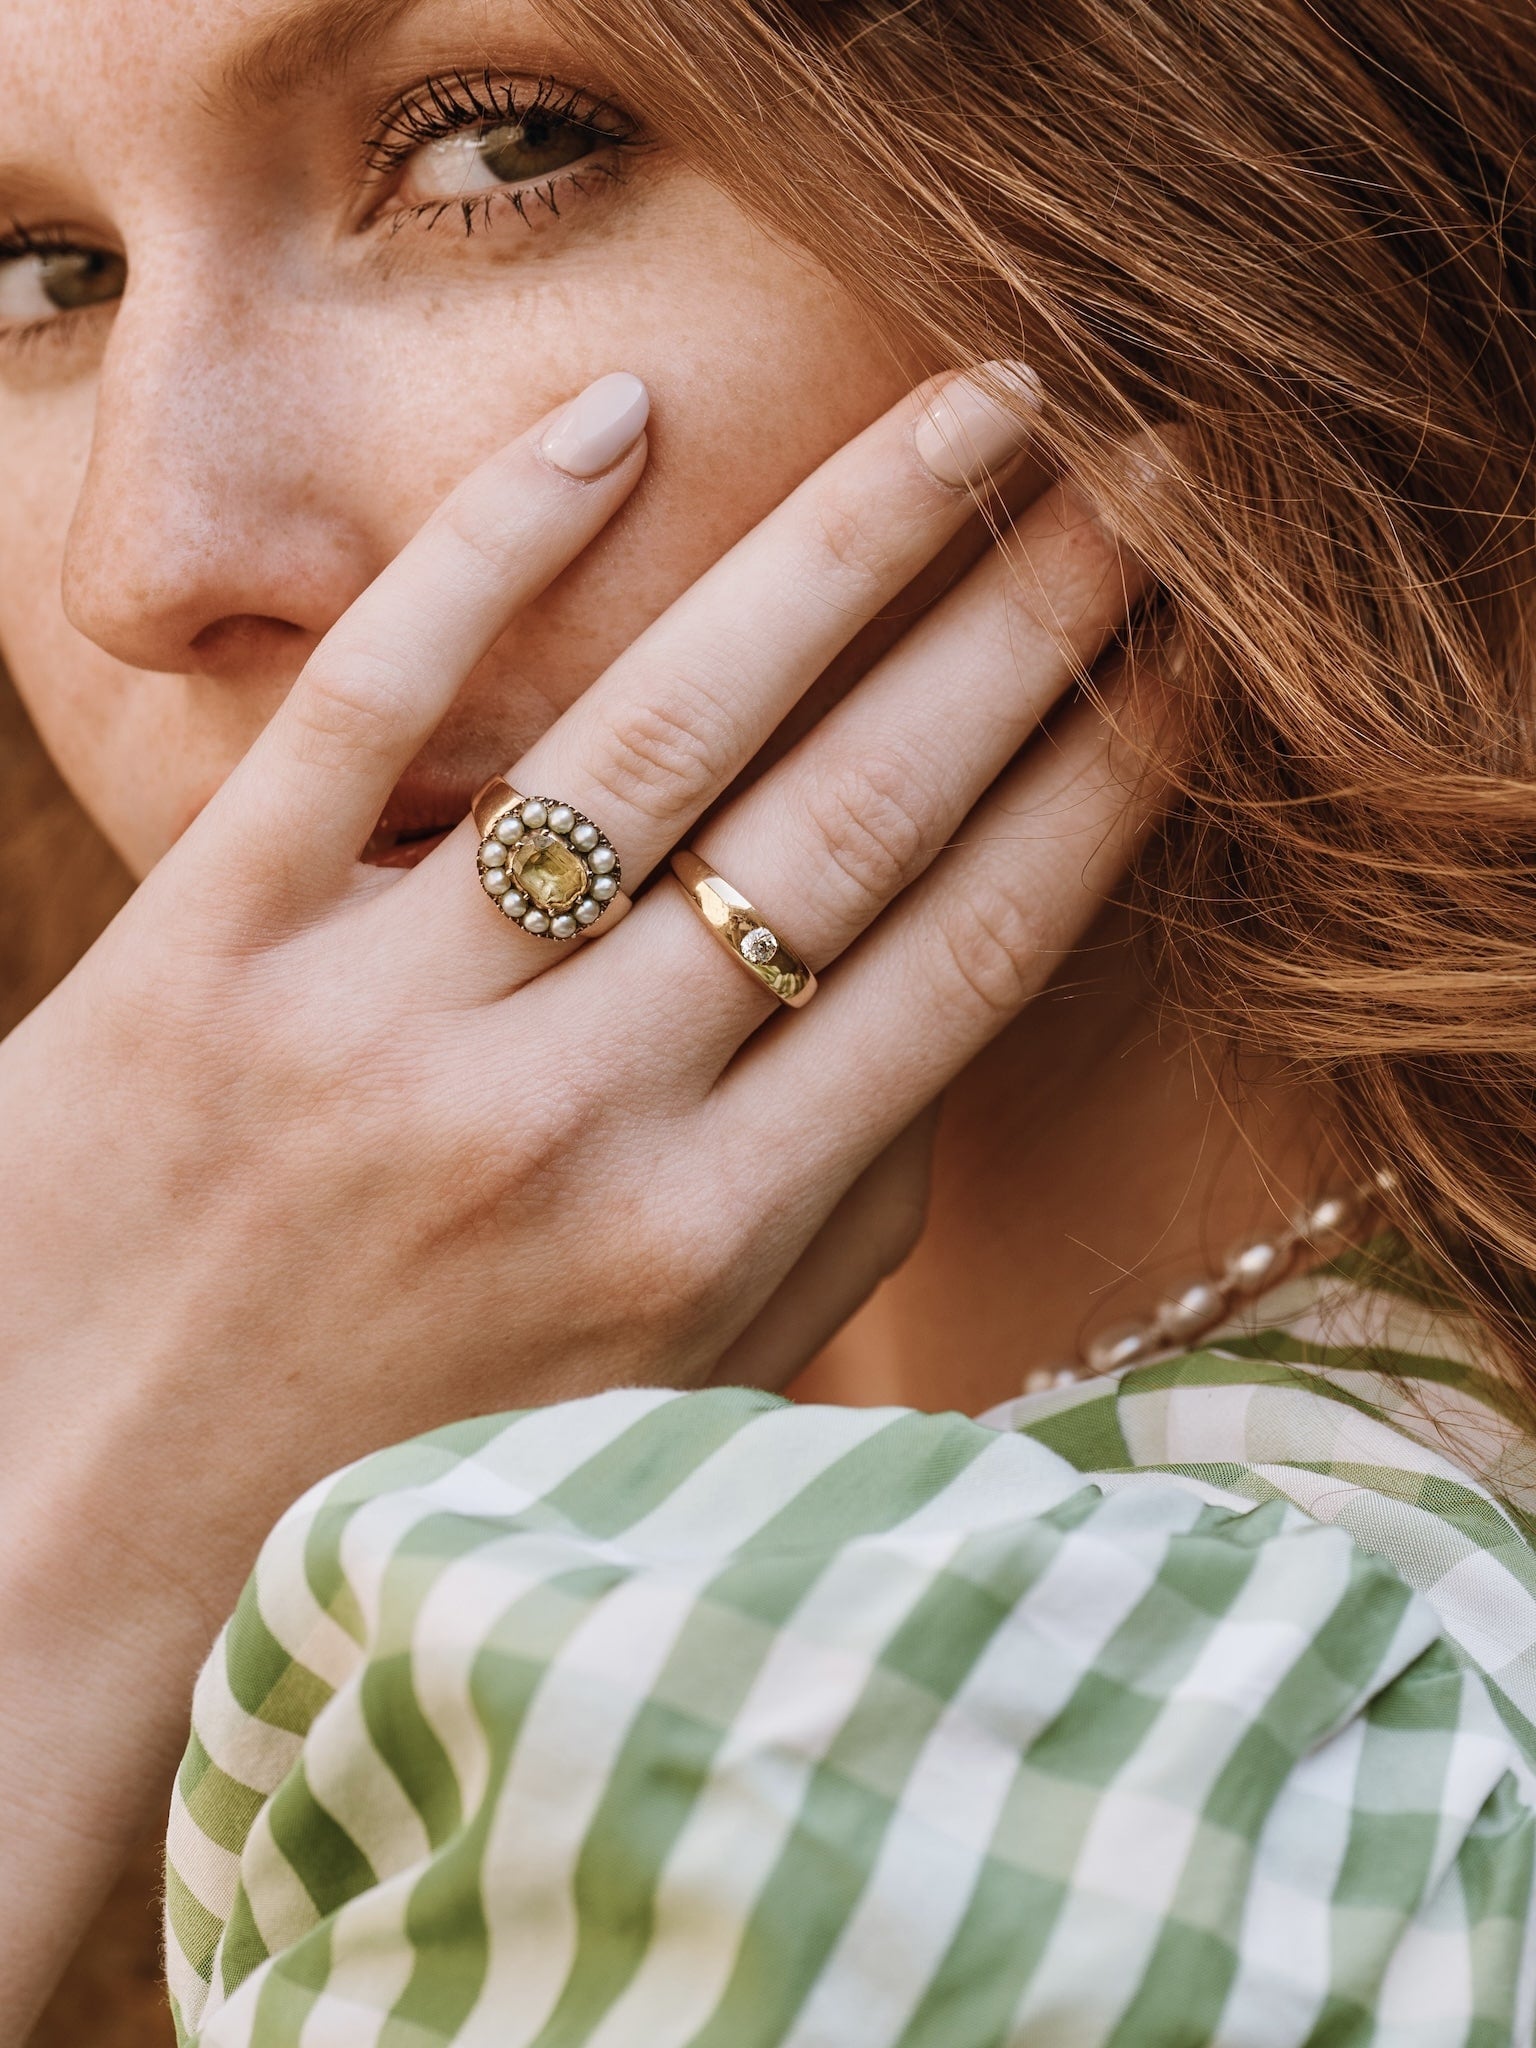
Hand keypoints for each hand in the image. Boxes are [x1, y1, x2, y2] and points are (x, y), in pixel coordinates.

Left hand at [0, 365, 1159, 2028]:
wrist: (67, 1557)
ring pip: (656, 735)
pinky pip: (367, 709)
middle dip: (1029, 624)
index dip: (1105, 784)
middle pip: (858, 816)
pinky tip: (623, 421)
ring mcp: (380, 1026)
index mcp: (705, 1244)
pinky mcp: (198, 953)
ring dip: (843, 549)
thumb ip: (822, 1226)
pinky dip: (497, 547)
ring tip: (975, 413)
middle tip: (1143, 478)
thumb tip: (949, 1019)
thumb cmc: (392, 1475)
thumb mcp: (656, 1398)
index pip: (968, 956)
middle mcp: (569, 1126)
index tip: (1194, 659)